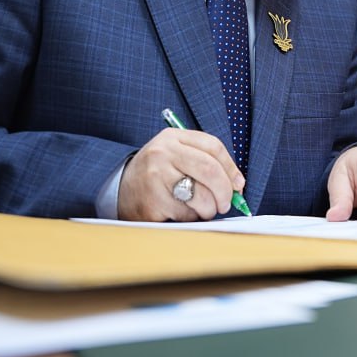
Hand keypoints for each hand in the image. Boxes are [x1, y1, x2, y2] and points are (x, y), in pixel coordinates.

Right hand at [117, 127, 244, 220]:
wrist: (118, 188)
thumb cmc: (157, 173)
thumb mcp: (176, 156)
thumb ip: (205, 162)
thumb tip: (237, 185)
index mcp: (173, 137)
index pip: (213, 147)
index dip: (231, 168)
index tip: (238, 184)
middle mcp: (163, 153)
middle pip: (210, 170)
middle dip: (225, 192)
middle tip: (227, 203)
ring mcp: (155, 177)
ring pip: (202, 197)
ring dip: (209, 209)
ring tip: (202, 209)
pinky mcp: (152, 202)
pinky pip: (186, 214)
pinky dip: (191, 218)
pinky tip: (180, 213)